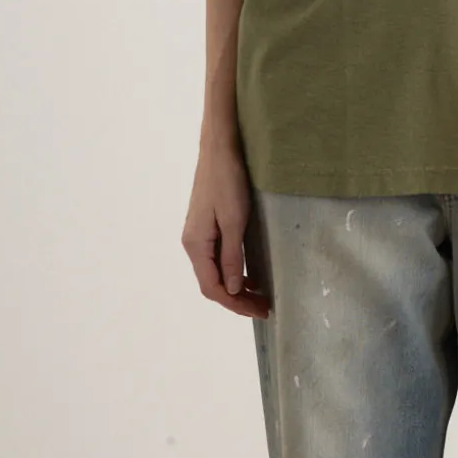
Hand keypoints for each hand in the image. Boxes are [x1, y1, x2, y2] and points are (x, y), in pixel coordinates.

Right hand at [181, 142, 271, 318]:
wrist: (219, 147)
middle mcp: (193, 243)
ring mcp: (199, 233)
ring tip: (259, 296)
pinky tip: (250, 274)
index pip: (212, 287)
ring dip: (236, 286)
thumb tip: (232, 289)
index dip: (235, 303)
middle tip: (264, 307)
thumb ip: (232, 257)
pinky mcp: (207, 225)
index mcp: (195, 245)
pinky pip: (217, 257)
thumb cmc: (227, 181)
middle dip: (237, 298)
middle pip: (212, 282)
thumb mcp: (234, 220)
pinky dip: (233, 270)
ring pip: (215, 271)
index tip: (260, 310)